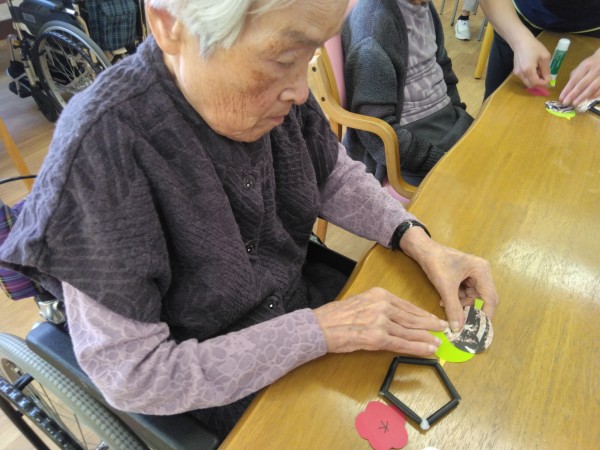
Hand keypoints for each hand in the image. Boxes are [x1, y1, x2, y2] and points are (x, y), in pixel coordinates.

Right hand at [313, 287, 447, 356]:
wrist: (320, 326)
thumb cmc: (335, 317)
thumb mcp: (360, 303)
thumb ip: (378, 308)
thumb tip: (395, 319)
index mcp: (379, 294)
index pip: (406, 305)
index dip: (422, 314)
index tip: (432, 318)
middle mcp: (382, 305)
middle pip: (412, 317)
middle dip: (429, 324)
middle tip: (442, 329)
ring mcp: (381, 321)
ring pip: (410, 331)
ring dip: (426, 338)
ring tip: (438, 342)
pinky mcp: (378, 337)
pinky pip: (402, 343)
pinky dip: (418, 348)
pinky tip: (428, 350)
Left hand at [400, 228, 498, 331]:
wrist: (422, 250)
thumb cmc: (436, 263)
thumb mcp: (445, 287)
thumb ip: (453, 308)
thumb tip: (458, 328)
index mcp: (482, 272)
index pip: (490, 299)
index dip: (485, 315)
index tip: (477, 329)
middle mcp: (481, 273)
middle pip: (482, 299)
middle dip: (469, 309)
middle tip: (459, 321)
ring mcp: (473, 275)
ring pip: (471, 298)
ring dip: (460, 304)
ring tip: (445, 305)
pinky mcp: (464, 277)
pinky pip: (464, 293)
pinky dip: (455, 299)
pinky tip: (444, 300)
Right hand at [512, 36, 551, 87]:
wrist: (520, 41)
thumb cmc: (534, 47)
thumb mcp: (544, 57)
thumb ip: (546, 70)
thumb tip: (548, 80)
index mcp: (528, 70)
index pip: (536, 83)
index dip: (544, 83)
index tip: (549, 78)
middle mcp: (521, 74)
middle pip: (531, 85)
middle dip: (539, 83)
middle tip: (545, 76)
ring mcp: (517, 74)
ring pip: (528, 83)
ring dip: (535, 80)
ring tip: (539, 70)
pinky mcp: (516, 72)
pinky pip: (525, 78)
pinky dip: (531, 77)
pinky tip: (533, 68)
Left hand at [559, 48, 599, 105]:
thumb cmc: (591, 64)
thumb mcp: (582, 66)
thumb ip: (575, 76)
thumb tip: (568, 89)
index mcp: (586, 66)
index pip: (575, 79)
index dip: (567, 89)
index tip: (561, 98)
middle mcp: (595, 70)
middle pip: (582, 84)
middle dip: (573, 94)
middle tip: (566, 103)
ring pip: (592, 88)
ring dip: (582, 97)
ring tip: (575, 103)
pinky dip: (594, 95)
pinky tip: (587, 99)